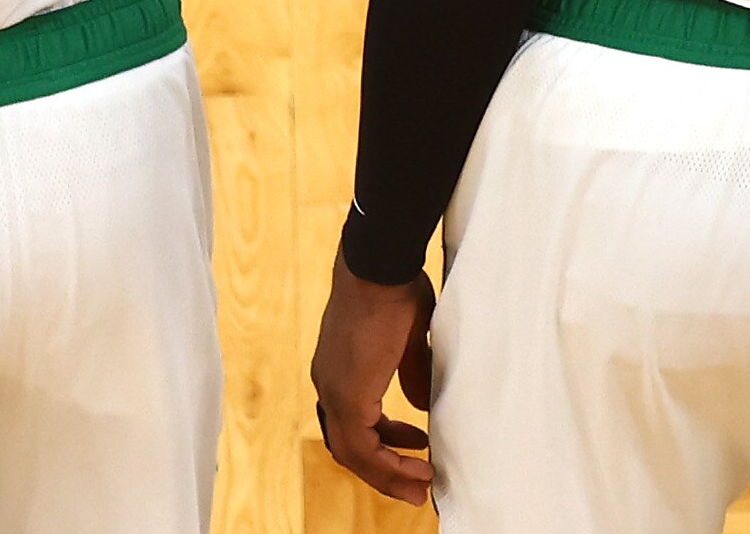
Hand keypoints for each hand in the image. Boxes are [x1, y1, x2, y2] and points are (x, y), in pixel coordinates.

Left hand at [310, 255, 440, 505]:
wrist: (379, 263)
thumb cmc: (394, 288)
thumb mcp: (407, 339)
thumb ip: (410, 373)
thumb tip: (420, 404)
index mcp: (338, 372)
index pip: (351, 425)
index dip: (383, 445)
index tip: (415, 451)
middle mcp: (329, 385)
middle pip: (349, 449)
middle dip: (385, 471)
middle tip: (416, 486)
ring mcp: (335, 391)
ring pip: (354, 454)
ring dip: (388, 474)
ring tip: (420, 485)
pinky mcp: (347, 393)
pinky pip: (363, 446)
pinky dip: (388, 462)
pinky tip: (418, 462)